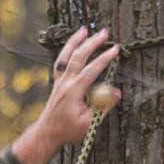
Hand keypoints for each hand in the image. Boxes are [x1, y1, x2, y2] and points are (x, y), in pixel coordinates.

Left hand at [11, 27, 121, 163]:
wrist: (47, 133)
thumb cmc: (68, 131)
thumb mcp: (89, 122)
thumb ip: (103, 106)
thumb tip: (116, 92)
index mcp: (74, 91)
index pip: (91, 69)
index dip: (105, 58)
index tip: (116, 49)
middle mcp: (65, 83)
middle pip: (78, 57)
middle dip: (92, 43)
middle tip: (105, 33)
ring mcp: (59, 81)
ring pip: (66, 56)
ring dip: (75, 41)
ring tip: (84, 29)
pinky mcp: (57, 83)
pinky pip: (60, 62)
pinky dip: (66, 51)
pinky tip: (72, 45)